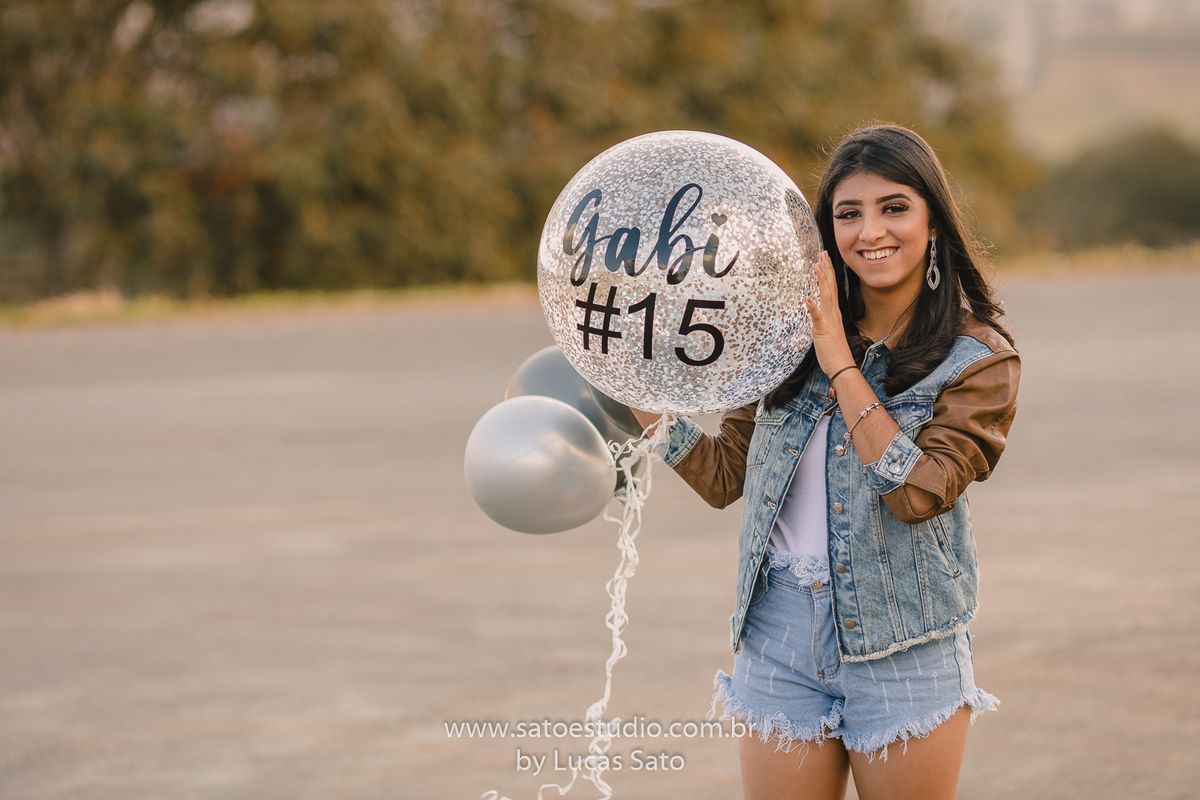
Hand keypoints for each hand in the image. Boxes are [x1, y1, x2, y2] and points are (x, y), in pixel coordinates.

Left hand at [803, 251, 855, 380]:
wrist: (842, 367)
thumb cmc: (834, 351)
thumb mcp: (826, 331)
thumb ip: (821, 319)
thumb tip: (815, 310)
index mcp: (834, 313)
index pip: (831, 289)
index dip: (828, 273)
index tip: (824, 259)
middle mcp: (833, 314)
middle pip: (830, 288)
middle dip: (826, 270)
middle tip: (823, 254)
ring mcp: (829, 321)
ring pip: (825, 297)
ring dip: (821, 282)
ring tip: (817, 267)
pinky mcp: (823, 331)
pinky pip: (817, 318)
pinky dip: (813, 308)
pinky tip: (807, 298)